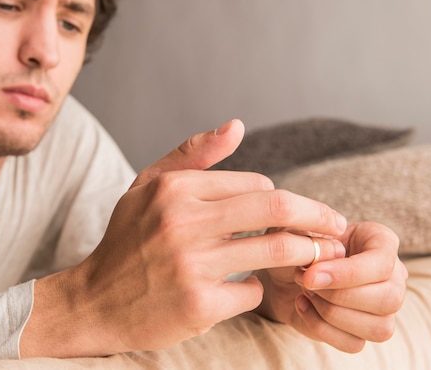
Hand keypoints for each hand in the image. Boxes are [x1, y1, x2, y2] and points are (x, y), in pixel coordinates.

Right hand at [21, 120, 348, 357]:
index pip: (255, 182)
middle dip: (317, 216)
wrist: (94, 302)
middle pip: (275, 206)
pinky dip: (257, 289)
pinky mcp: (198, 304)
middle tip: (336, 226)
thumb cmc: (125, 242)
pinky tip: (244, 287)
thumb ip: (190, 154)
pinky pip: (253, 291)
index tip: (292, 212)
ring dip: (304, 252)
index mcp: (172, 188)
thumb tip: (236, 126)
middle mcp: (180, 221)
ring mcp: (190, 264)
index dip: (280, 197)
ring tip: (314, 256)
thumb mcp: (146, 187)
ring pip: (276, 249)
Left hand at [256, 222, 407, 352]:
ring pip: (379, 328)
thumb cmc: (296, 243)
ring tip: (305, 291)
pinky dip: (321, 328)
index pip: (382, 264)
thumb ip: (311, 237)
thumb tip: (327, 256)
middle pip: (389, 300)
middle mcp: (391, 276)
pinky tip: (302, 304)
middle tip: (305, 280)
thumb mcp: (296, 229)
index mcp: (381, 241)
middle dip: (338, 295)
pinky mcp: (361, 332)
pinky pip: (354, 344)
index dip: (347, 274)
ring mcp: (381, 308)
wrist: (281, 267)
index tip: (310, 275)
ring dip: (332, 313)